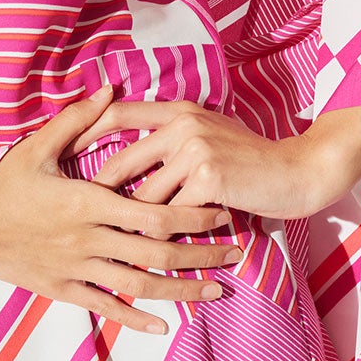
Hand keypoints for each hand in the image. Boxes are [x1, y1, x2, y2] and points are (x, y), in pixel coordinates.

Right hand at [0, 87, 244, 335]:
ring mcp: (77, 269)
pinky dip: (136, 318)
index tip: (221, 209)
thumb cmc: (2, 186)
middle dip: (201, 254)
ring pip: (140, 285)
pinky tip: (162, 325)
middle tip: (235, 253)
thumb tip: (111, 89)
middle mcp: (88, 240)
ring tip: (215, 291)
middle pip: (157, 253)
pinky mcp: (63, 290)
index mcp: (88, 203)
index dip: (193, 214)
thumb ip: (77, 120)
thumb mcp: (36, 147)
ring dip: (181, 289)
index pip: (154, 212)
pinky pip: (106, 307)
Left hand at [71, 97, 353, 220]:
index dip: (85, 131)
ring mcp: (195, 150)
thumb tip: (130, 152)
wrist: (297, 171)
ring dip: (136, 227)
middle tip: (80, 222)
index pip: (118, 113)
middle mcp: (182, 124)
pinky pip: (171, 217)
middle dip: (98, 198)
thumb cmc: (250, 157)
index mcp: (177, 109)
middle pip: (121, 165)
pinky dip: (166, 237)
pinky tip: (165, 251)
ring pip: (144, 199)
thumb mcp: (210, 131)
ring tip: (124, 246)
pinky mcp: (209, 179)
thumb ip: (172, 135)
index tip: (62, 155)